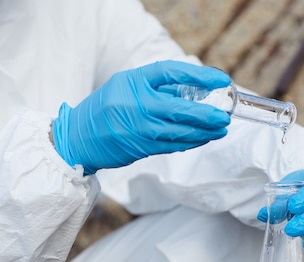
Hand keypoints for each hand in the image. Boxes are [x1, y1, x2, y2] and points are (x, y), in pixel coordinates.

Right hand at [52, 60, 231, 174]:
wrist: (78, 137)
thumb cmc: (104, 108)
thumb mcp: (126, 86)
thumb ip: (156, 87)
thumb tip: (192, 90)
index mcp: (134, 81)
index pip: (172, 72)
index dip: (200, 75)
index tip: (220, 80)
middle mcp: (137, 104)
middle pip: (180, 107)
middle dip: (207, 114)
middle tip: (225, 115)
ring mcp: (139, 128)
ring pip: (179, 131)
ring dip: (204, 132)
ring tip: (221, 129)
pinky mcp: (140, 147)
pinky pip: (172, 145)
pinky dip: (190, 142)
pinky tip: (203, 139)